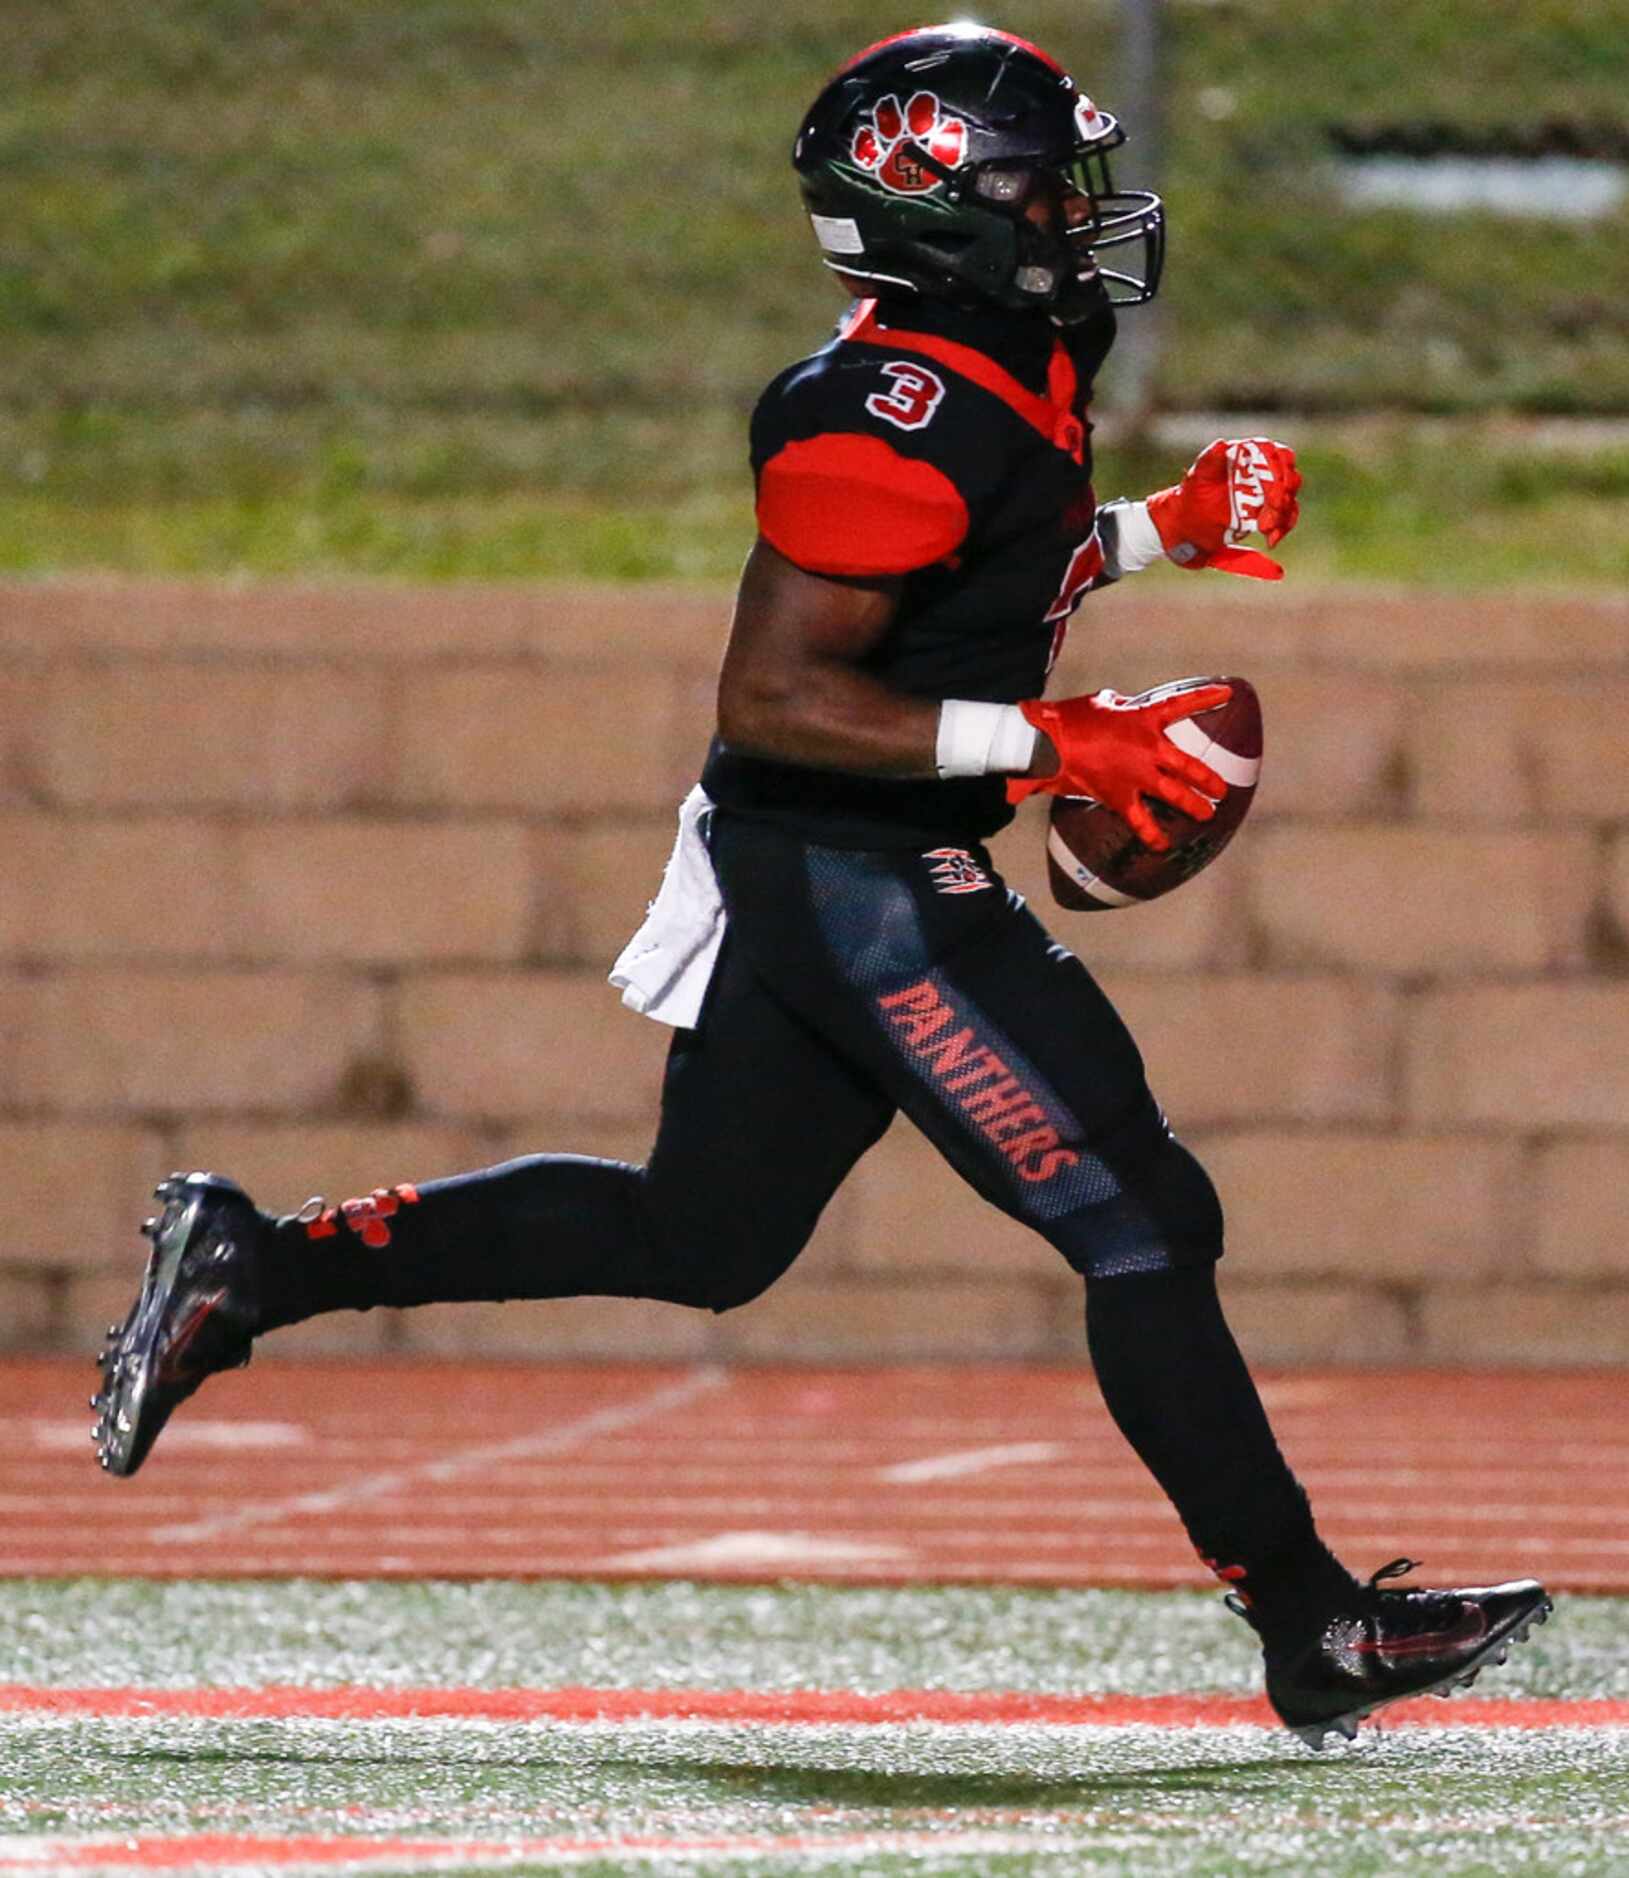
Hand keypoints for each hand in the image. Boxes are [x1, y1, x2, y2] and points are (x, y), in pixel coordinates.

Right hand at [1006, 684, 1231, 850]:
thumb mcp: (1102, 702)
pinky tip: (1162, 846)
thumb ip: (1121, 705)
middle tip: (1221, 790)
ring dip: (1194, 805)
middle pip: (1189, 766)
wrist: (1047, 743)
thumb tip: (1125, 706)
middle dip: (1208, 779)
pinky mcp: (1119, 797)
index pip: (1180, 704)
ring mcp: (1136, 776)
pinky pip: (1141, 821)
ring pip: (1175, 794)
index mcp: (1143, 719)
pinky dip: (1153, 835)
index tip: (1227, 693)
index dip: (1205, 698)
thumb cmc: (1069, 718)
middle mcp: (1148, 749)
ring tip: (1207, 814)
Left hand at [1146, 437, 1300, 579]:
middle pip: (1287, 476)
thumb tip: (1221, 444)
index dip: (1279, 467)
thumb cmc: (1191, 495)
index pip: (1274, 453)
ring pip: (1289, 499)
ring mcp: (1267, 492)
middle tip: (1272, 510)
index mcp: (1246, 456)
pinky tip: (1272, 540)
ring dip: (1283, 515)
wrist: (1187, 525)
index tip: (1274, 485)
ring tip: (1265, 530)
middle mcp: (1261, 471)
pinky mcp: (1268, 512)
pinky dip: (1283, 528)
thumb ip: (1210, 460)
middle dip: (1282, 494)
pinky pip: (1286, 517)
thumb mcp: (1198, 477)